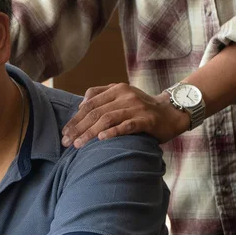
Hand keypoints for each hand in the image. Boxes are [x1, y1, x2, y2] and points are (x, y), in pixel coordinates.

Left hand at [62, 83, 189, 147]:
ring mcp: (136, 107)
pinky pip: (127, 125)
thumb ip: (101, 95)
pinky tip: (101, 139)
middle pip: (95, 112)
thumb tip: (80, 105)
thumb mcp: (121, 95)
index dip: (75, 119)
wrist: (171, 112)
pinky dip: (113, 132)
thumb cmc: (141, 107)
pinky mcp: (146, 120)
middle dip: (78, 128)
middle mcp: (125, 96)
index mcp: (117, 89)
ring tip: (78, 145)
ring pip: (107, 119)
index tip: (64, 132)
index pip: (89, 104)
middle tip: (66, 142)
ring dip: (90, 133)